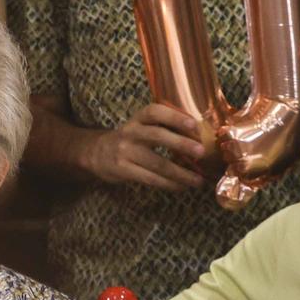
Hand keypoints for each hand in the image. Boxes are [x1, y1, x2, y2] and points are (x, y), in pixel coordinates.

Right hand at [83, 103, 208, 190]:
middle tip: (201, 152)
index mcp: (138, 118)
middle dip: (181, 144)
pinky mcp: (123, 170)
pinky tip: (181, 186)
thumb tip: (200, 137)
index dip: (174, 117)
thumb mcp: (141, 127)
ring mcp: (125, 152)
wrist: (97, 153)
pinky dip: (168, 184)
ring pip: (156, 163)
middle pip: (157, 136)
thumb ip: (163, 127)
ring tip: (198, 180)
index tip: (194, 124)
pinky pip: (150, 178)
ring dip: (180, 173)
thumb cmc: (130, 139)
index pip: (155, 112)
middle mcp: (130, 132)